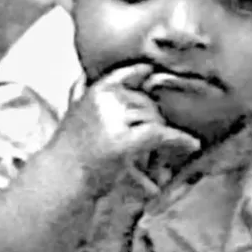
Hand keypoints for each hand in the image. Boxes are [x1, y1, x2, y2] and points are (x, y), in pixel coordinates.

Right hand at [55, 60, 200, 191]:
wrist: (59, 178)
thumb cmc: (67, 149)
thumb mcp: (71, 110)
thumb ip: (80, 89)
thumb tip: (84, 73)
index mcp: (96, 91)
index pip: (128, 73)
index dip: (145, 74)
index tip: (156, 75)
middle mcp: (106, 101)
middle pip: (146, 103)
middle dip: (154, 119)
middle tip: (160, 137)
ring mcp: (114, 120)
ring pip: (154, 119)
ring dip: (162, 135)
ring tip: (165, 152)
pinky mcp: (124, 142)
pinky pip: (160, 135)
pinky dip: (179, 140)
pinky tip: (192, 144)